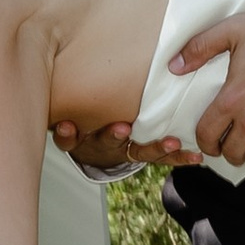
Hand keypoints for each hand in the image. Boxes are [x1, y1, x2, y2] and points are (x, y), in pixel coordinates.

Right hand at [51, 118, 188, 180]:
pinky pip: (162, 159)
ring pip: (139, 153)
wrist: (95, 148)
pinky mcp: (145, 155)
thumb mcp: (69, 120)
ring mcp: (125, 153)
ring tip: (170, 142)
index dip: (67, 134)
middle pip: (106, 145)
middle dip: (113, 136)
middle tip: (121, 128)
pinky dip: (179, 157)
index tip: (65, 126)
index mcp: (81, 140)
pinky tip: (196, 157)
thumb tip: (48, 84)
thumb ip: (66, 110)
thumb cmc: (84, 127)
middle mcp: (103, 149)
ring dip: (155, 148)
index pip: (68, 139)